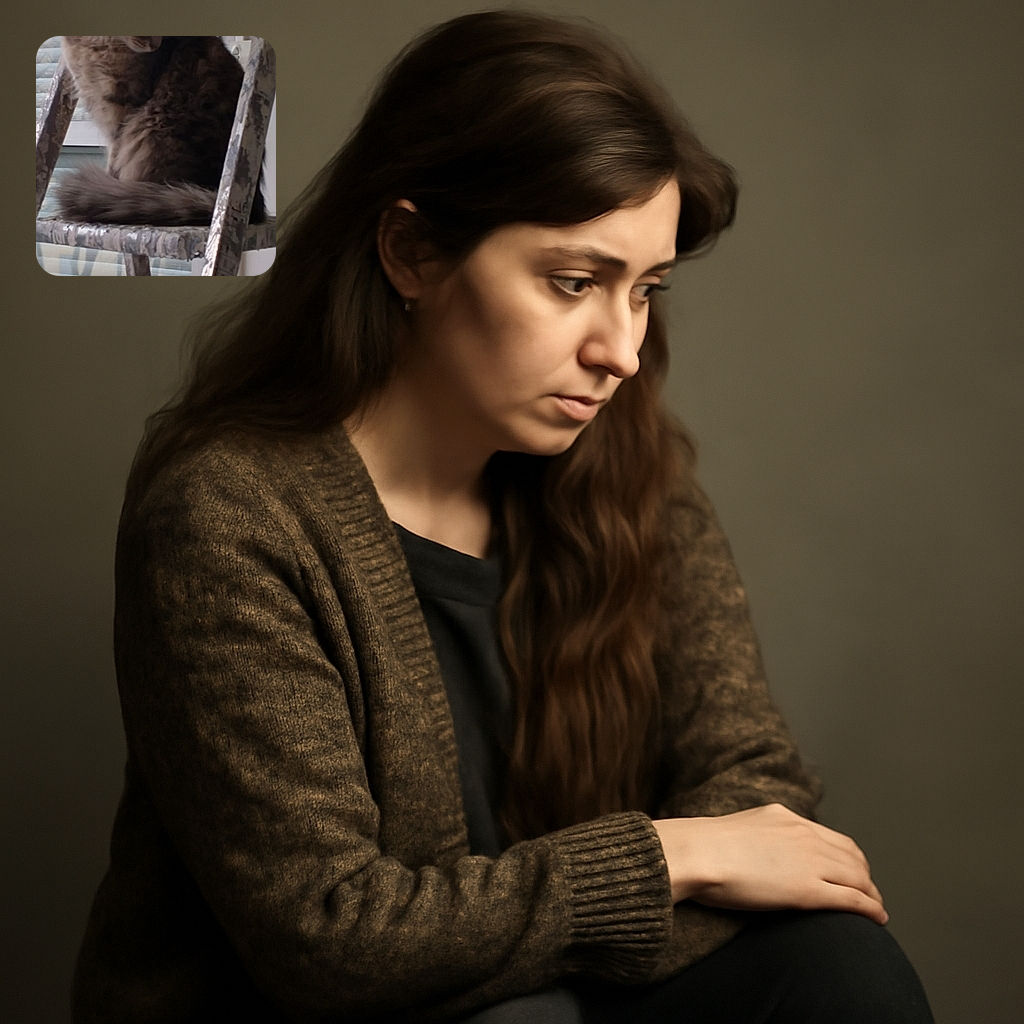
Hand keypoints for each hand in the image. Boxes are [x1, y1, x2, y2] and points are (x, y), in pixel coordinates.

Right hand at [653, 803, 887, 924]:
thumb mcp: (737, 829)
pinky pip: (851, 899)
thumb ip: (756, 836)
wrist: (697, 853)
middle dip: (864, 876)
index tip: (851, 871)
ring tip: (876, 908)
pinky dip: (870, 908)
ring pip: (857, 877)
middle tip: (869, 893)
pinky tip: (878, 919)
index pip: (830, 836)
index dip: (848, 857)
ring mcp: (808, 861)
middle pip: (851, 856)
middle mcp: (803, 833)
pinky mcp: (807, 890)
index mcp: (784, 817)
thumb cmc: (703, 847)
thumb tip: (754, 851)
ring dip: (872, 894)